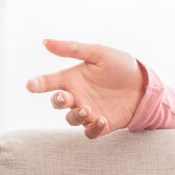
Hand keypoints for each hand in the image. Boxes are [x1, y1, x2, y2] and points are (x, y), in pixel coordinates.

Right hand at [25, 39, 144, 138]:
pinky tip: (101, 120)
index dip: (37, 84)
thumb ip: (73, 49)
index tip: (30, 85)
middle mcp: (76, 96)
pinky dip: (93, 128)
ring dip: (75, 116)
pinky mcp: (101, 124)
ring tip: (87, 109)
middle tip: (64, 97)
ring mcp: (87, 111)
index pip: (48, 82)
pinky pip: (89, 132)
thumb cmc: (120, 66)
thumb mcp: (98, 53)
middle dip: (57, 101)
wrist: (144, 84)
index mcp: (72, 78)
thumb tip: (46, 42)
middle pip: (57, 103)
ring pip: (71, 120)